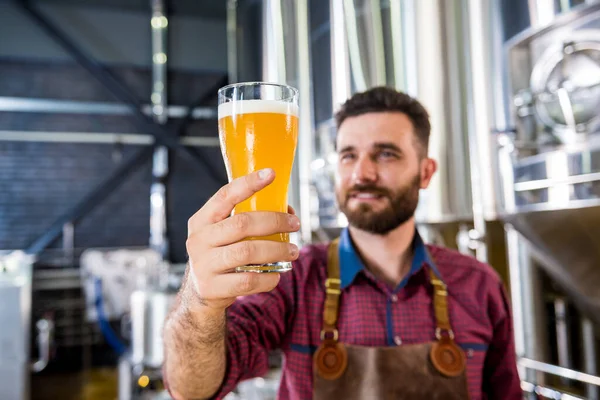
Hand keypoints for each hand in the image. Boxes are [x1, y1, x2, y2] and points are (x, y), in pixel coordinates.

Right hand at [185, 168, 300, 310]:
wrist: (200, 293)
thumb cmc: (220, 254)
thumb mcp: (222, 234)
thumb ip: (247, 220)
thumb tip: (288, 212)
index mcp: (201, 221)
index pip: (225, 196)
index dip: (248, 184)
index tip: (271, 173)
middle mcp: (199, 240)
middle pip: (242, 224)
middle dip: (274, 221)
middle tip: (295, 224)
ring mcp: (204, 265)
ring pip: (247, 252)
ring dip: (277, 250)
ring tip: (293, 251)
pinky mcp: (213, 288)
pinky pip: (249, 280)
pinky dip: (269, 277)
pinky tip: (278, 274)